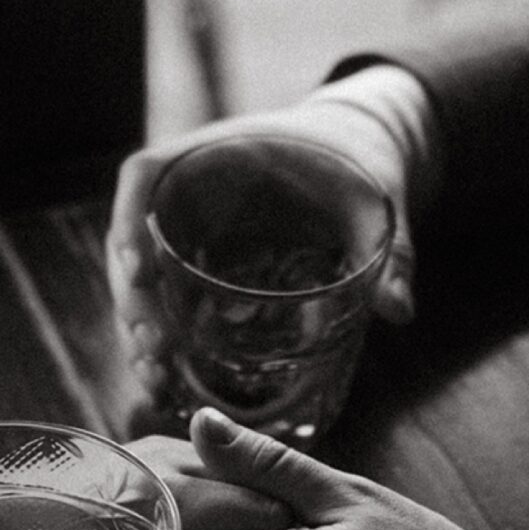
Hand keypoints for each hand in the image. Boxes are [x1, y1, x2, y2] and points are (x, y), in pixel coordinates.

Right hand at [108, 74, 428, 412]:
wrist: (359, 150)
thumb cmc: (359, 159)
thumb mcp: (376, 198)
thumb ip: (392, 249)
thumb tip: (399, 310)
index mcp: (216, 155)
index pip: (146, 175)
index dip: (129, 221)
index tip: (136, 268)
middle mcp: (189, 192)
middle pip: (131, 240)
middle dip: (132, 298)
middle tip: (153, 349)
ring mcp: (191, 229)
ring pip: (141, 278)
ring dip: (138, 327)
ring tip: (155, 378)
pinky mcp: (203, 262)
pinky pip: (168, 295)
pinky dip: (163, 334)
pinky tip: (168, 379)